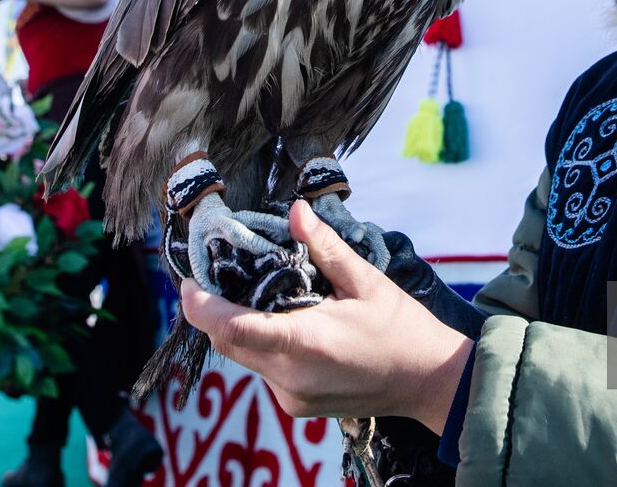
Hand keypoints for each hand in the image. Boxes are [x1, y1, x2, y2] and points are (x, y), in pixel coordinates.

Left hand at [181, 200, 471, 432]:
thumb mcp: (366, 281)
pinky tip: (294, 326)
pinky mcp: (296, 406)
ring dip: (245, 328)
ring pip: (246, 358)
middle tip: (222, 278)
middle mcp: (289, 375)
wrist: (428, 381)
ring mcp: (290, 396)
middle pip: (229, 343)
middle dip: (216, 312)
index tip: (187, 283)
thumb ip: (325, 248)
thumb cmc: (402, 328)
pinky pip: (265, 372)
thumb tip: (297, 210)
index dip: (198, 306)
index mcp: (303, 341)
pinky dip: (267, 346)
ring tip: (267, 296)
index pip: (230, 327)